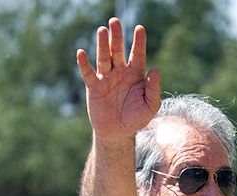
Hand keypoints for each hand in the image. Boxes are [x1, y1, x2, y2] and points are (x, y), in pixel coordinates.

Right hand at [76, 18, 160, 139]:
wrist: (117, 133)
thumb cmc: (136, 119)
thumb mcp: (150, 106)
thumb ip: (154, 88)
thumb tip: (155, 69)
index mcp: (135, 74)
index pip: (137, 54)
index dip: (139, 42)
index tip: (139, 28)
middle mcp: (120, 72)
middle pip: (118, 50)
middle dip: (117, 36)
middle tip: (115, 21)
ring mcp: (106, 78)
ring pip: (104, 58)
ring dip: (102, 44)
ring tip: (102, 31)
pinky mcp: (94, 87)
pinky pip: (88, 73)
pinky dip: (84, 64)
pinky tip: (81, 53)